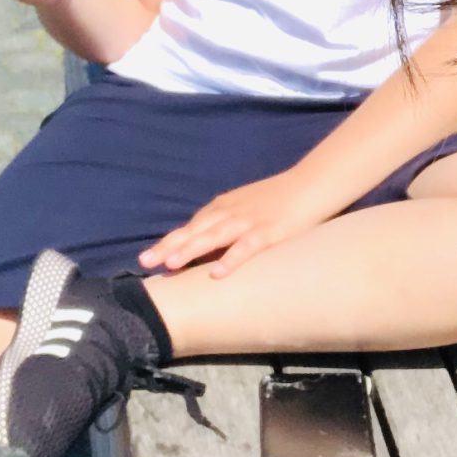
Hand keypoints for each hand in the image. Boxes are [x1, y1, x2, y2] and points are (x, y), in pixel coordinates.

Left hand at [140, 168, 334, 278]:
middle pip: (194, 230)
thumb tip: (205, 247)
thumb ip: (225, 224)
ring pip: (214, 236)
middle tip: (145, 261)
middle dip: (169, 246)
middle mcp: (230, 213)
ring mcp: (249, 221)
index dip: (168, 242)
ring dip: (191, 249)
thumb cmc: (279, 199)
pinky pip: (247, 247)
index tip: (146, 258)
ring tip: (170, 264)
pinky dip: (232, 259)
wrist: (312, 184)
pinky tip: (218, 273)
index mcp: (223, 208)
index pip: (190, 227)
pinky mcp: (270, 231)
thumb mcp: (245, 207)